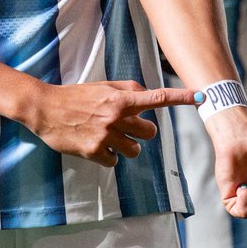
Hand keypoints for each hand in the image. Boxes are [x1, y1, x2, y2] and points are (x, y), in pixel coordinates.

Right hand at [30, 80, 196, 166]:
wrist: (45, 109)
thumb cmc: (76, 96)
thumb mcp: (103, 86)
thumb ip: (128, 89)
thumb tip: (147, 95)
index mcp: (120, 100)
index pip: (157, 98)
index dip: (181, 97)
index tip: (201, 96)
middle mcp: (116, 118)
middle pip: (150, 133)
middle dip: (143, 131)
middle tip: (127, 126)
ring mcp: (106, 137)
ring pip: (135, 150)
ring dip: (127, 145)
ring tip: (109, 136)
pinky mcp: (94, 153)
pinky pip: (115, 161)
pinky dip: (110, 156)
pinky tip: (97, 145)